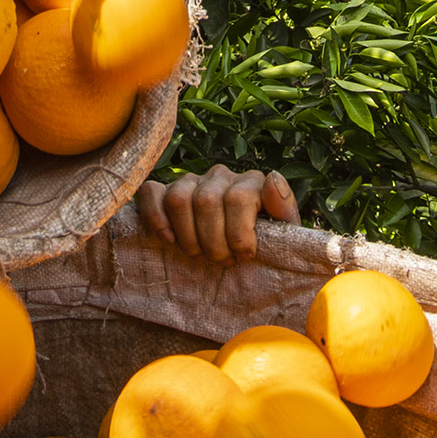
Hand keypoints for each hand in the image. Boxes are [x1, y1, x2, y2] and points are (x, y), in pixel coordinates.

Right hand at [137, 164, 298, 262]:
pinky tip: (169, 240)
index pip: (239, 198)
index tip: (244, 256)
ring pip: (179, 199)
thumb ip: (284, 208)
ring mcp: (192, 180)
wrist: (239, 257)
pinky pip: (151, 192)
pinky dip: (156, 217)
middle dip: (213, 242)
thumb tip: (273, 178)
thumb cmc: (264, 247)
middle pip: (207, 202)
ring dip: (188, 237)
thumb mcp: (284, 234)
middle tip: (221, 262)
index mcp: (252, 182)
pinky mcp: (166, 190)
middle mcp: (221, 175)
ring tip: (200, 254)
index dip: (238, 233)